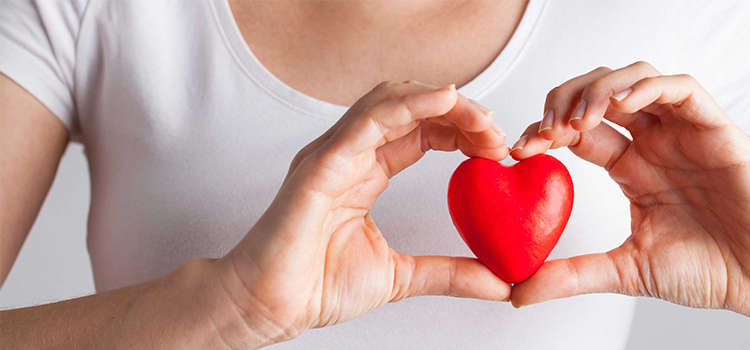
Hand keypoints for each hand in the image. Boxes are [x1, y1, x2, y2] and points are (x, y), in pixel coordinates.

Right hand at [218, 81, 511, 346]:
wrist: (270, 306)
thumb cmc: (317, 286)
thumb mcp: (401, 276)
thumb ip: (450, 273)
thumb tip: (501, 282)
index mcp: (365, 172)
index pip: (420, 131)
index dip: (461, 130)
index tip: (496, 147)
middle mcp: (350, 154)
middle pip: (411, 109)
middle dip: (459, 111)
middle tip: (496, 132)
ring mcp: (333, 154)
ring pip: (390, 101)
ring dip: (441, 102)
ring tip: (480, 117)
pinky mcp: (321, 164)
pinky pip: (368, 120)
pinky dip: (409, 104)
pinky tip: (445, 101)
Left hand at [509, 61, 749, 315]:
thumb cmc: (707, 269)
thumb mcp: (624, 271)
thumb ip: (571, 275)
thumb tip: (518, 293)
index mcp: (629, 167)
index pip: (575, 132)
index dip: (544, 131)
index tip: (519, 150)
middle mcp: (651, 142)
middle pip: (596, 94)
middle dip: (563, 103)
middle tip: (545, 130)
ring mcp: (680, 132)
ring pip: (632, 80)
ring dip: (598, 90)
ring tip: (577, 119)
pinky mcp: (712, 128)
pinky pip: (681, 88)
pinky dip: (648, 86)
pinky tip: (622, 103)